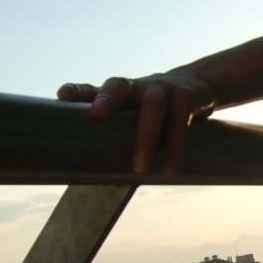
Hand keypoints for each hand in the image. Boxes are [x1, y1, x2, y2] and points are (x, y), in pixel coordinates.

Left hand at [57, 71, 215, 174]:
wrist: (198, 85)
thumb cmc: (158, 110)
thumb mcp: (137, 116)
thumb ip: (121, 138)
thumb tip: (105, 177)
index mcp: (120, 92)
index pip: (93, 89)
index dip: (78, 91)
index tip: (63, 96)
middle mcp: (136, 86)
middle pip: (118, 86)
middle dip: (108, 97)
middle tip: (98, 115)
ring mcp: (161, 88)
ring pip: (152, 107)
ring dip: (145, 137)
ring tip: (140, 169)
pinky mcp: (186, 96)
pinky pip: (179, 123)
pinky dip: (174, 148)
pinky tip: (168, 170)